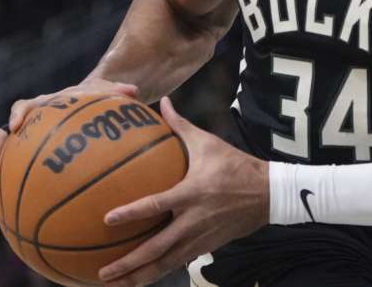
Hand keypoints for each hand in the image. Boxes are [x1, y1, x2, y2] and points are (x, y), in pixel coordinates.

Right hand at [0, 78, 139, 208]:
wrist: (88, 111)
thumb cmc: (95, 101)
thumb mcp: (106, 95)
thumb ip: (116, 92)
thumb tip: (133, 91)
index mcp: (41, 107)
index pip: (23, 106)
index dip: (18, 114)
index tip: (17, 124)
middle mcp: (26, 127)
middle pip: (0, 137)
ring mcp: (23, 148)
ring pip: (1, 164)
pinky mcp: (28, 166)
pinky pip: (16, 182)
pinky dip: (13, 198)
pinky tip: (16, 219)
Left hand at [98, 97, 268, 286]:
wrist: (268, 194)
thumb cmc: (236, 165)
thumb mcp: (209, 143)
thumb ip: (181, 125)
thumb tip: (162, 102)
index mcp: (192, 193)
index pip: (157, 205)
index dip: (132, 213)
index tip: (107, 220)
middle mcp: (194, 220)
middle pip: (157, 248)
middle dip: (128, 263)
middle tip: (102, 273)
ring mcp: (200, 238)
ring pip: (166, 264)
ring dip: (139, 276)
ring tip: (116, 284)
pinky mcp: (206, 247)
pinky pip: (177, 263)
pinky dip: (157, 273)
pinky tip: (140, 279)